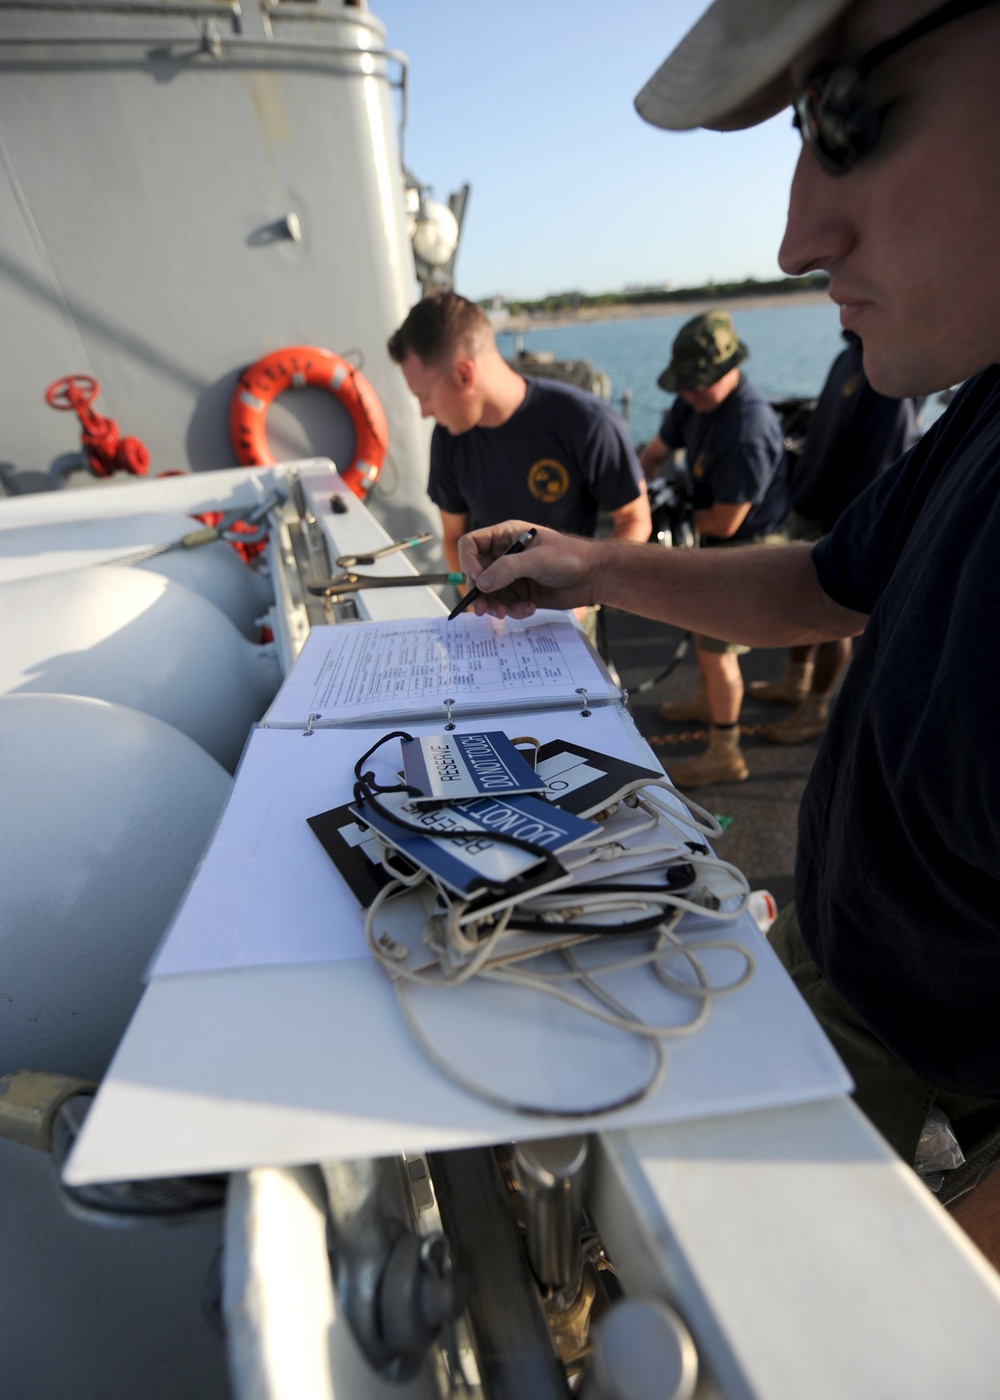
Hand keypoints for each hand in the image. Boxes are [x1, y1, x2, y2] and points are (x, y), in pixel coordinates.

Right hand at [458, 521, 602, 617]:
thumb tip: (482, 583)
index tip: (478, 580)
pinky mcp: (520, 593)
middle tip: (483, 609)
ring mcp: (511, 575)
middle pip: (476, 573)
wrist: (594, 576)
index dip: (468, 562)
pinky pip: (505, 604)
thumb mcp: (538, 559)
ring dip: (495, 605)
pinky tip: (529, 608)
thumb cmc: (570, 557)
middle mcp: (504, 555)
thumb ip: (508, 569)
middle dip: (479, 592)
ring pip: (489, 593)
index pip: (471, 545)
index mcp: (505, 536)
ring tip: (506, 613)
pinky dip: (512, 610)